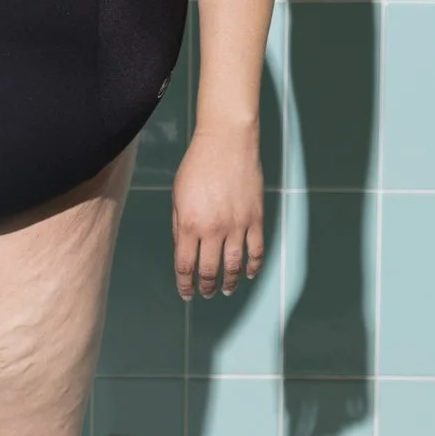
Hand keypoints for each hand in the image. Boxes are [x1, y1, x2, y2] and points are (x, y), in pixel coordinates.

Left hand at [172, 122, 264, 299]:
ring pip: (234, 265)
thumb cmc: (197, 166)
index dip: (184, 284)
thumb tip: (183, 251)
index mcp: (189, 224)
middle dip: (206, 287)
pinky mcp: (255, 217)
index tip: (186, 293)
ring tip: (225, 290)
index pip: (185, 266)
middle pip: (209, 270)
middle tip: (205, 293)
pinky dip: (254, 266)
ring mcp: (236, 224)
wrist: (226, 142)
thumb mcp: (177, 196)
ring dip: (229, 282)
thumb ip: (178, 226)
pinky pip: (256, 250)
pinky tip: (249, 274)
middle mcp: (213, 228)